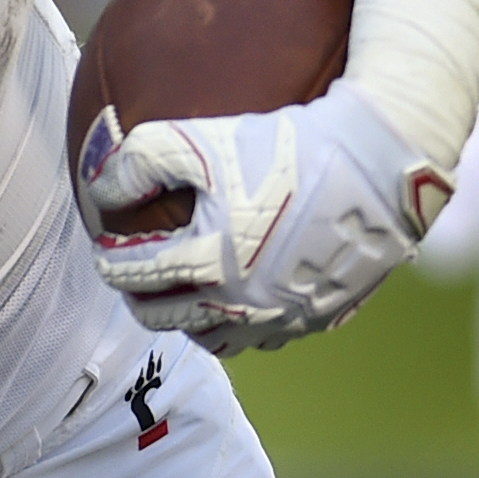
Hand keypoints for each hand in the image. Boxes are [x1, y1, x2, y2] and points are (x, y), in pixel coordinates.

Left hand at [83, 78, 448, 352]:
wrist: (379, 166)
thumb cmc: (289, 146)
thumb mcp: (203, 139)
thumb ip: (140, 162)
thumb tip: (99, 191)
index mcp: (206, 264)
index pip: (135, 277)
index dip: (110, 263)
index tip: (104, 251)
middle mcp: (239, 303)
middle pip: (167, 318)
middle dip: (141, 301)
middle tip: (134, 280)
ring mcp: (281, 318)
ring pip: (215, 338)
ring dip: (190, 320)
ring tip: (184, 295)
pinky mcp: (318, 318)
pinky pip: (267, 334)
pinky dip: (243, 322)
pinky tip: (242, 296)